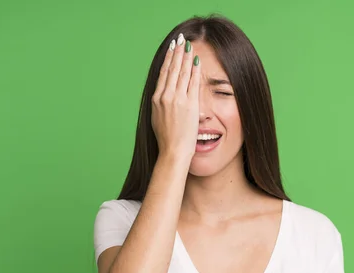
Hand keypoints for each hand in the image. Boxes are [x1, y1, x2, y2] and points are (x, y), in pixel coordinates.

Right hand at [151, 33, 200, 160]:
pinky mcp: (189, 104)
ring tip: (189, 46)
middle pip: (172, 69)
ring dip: (186, 57)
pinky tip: (197, 61)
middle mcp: (165, 96)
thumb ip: (160, 106)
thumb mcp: (157, 119)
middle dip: (177, 52)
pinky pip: (193, 83)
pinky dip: (194, 71)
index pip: (163, 73)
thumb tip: (162, 98)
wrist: (173, 151)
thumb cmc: (166, 140)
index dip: (168, 59)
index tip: (171, 48)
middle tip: (180, 39)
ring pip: (182, 73)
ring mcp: (177, 99)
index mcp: (156, 99)